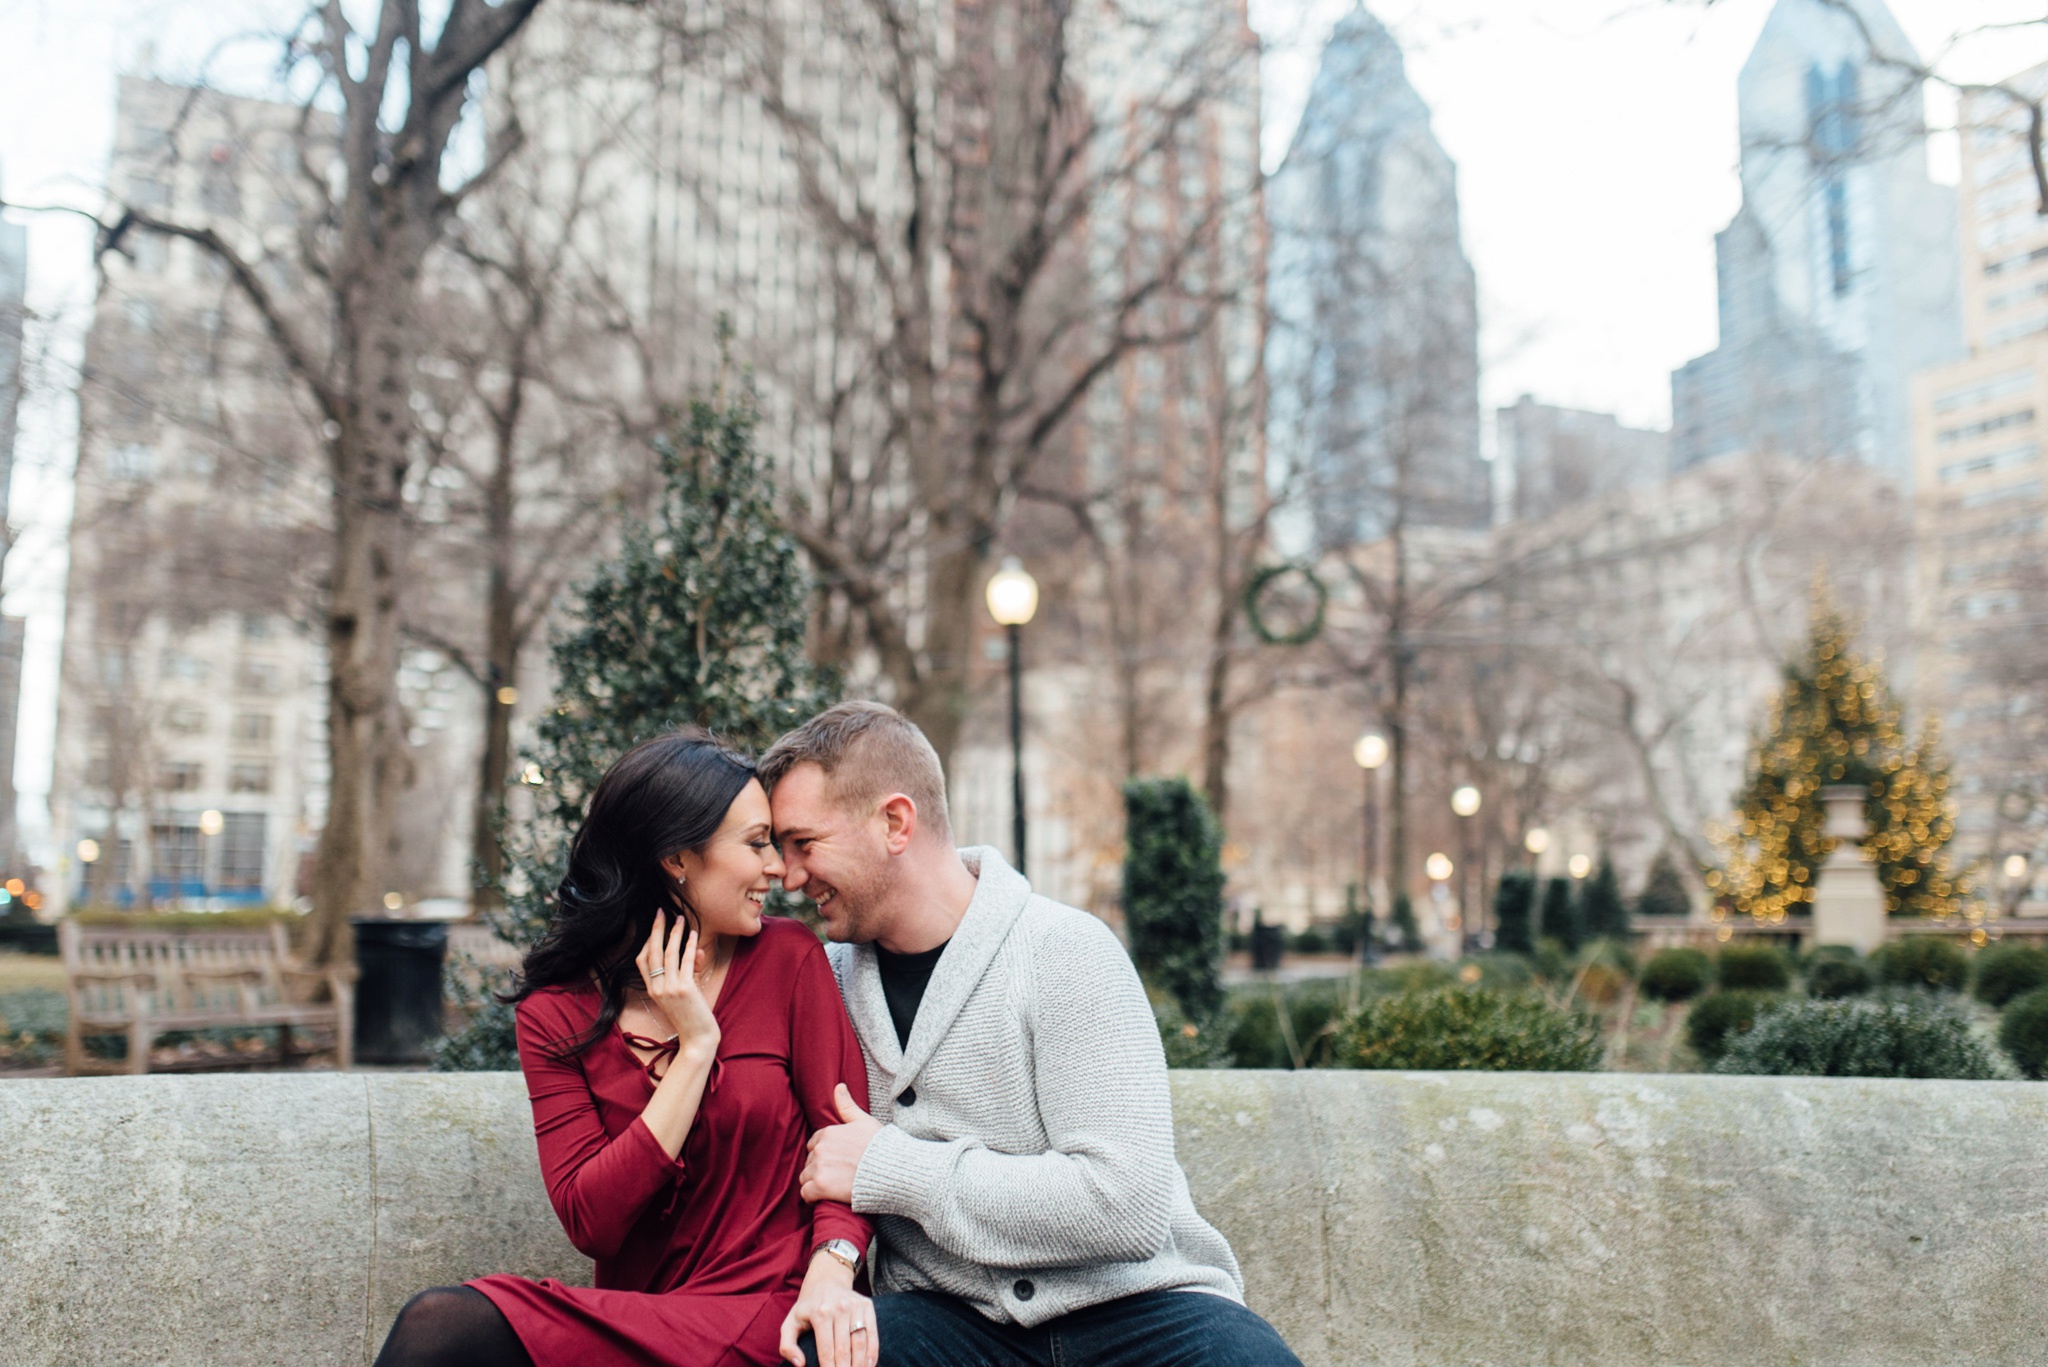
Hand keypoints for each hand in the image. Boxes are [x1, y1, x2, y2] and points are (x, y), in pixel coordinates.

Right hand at [636, 913, 718, 1057]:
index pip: (642, 961)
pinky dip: (690, 946)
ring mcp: (670, 989)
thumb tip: (696, 949)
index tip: (654, 926)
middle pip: (652, 952)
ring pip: (668, 954)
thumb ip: (690, 971)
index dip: (646, 941)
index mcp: (653, 991)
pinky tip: (694, 935)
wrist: (698, 1039)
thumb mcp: (687, 992)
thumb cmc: (692, 1017)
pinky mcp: (685, 989)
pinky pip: (686, 962)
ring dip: (674, 934)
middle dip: (656, 929)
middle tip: (661, 912)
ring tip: (680, 919)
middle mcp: (658, 989)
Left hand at [778, 1251, 876, 1366]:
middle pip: (844, 1349)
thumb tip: (800, 1364)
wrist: (826, 1279)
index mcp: (819, 1314)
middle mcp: (839, 1308)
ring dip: (860, 1365)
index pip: (827, 1351)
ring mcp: (855, 1306)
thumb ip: (787, 1346)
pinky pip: (872, 1333)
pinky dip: (873, 1352)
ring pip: (860, 1343)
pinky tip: (869, 1366)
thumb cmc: (807, 1307)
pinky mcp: (867, 1305)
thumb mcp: (790, 1323)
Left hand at [801, 1084, 880, 1205]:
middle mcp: (820, 1148)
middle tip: (836, 1176)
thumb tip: (838, 1086)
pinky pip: (805, 1193)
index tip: (836, 1161)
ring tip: (831, 1187)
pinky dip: (811, 1197)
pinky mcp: (820, 1187)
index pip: (815, 1144)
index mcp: (828, 1132)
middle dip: (819, 1168)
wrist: (892, 1171)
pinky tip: (822, 1197)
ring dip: (814, 1182)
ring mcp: (819, 1168)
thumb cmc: (882, 1146)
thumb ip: (847, 1106)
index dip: (824, 1153)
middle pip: (810, 1161)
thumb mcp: (865, 1121)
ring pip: (805, 1177)